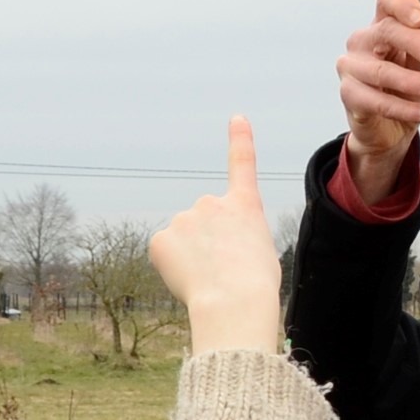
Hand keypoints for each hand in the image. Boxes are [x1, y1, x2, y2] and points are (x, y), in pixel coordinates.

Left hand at [151, 117, 282, 354]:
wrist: (234, 301)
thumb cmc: (255, 286)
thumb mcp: (260, 252)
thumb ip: (235, 239)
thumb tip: (206, 251)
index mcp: (245, 206)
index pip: (243, 164)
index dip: (240, 140)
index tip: (237, 118)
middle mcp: (211, 203)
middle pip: (204, 222)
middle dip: (208, 242)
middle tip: (223, 269)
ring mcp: (183, 218)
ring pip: (183, 239)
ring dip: (191, 256)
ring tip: (209, 278)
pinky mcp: (160, 239)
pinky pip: (165, 253)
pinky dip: (172, 267)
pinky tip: (188, 279)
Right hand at [336, 0, 419, 206]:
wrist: (388, 130)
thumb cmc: (405, 91)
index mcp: (382, 26)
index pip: (387, 2)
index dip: (403, 5)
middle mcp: (362, 41)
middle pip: (385, 30)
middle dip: (414, 42)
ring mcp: (351, 67)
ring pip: (382, 71)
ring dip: (412, 81)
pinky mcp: (349, 95)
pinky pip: (377, 101)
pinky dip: (404, 108)